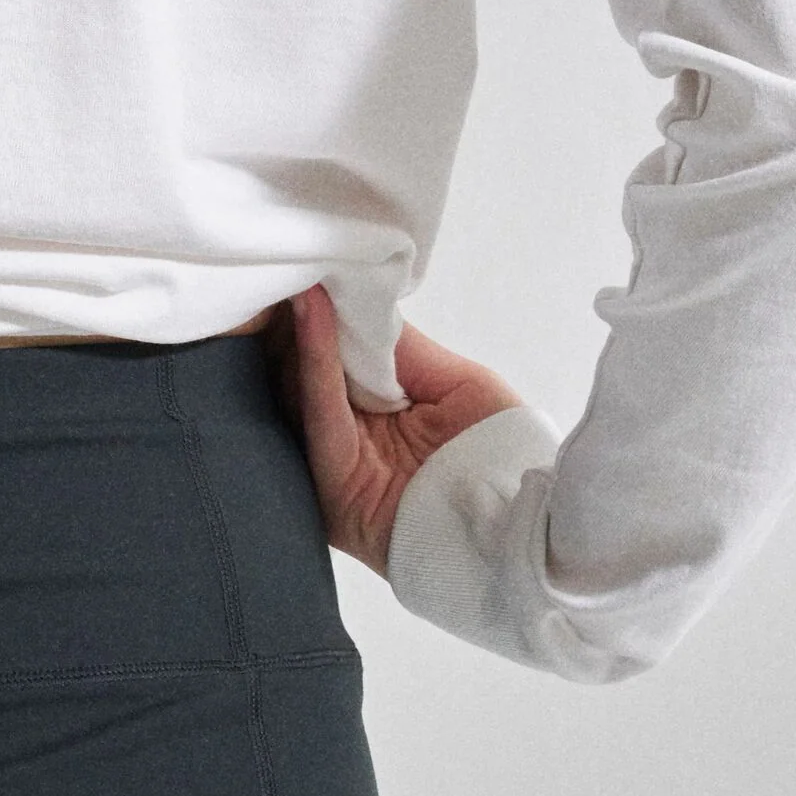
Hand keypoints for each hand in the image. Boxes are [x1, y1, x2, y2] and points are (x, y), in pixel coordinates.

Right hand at [271, 283, 523, 574]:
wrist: (514, 536)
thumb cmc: (498, 462)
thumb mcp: (458, 385)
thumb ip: (403, 349)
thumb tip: (357, 301)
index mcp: (375, 417)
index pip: (334, 356)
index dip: (322, 312)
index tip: (310, 262)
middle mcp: (346, 441)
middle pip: (303, 371)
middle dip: (291, 317)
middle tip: (280, 259)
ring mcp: (333, 466)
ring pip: (300, 388)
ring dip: (292, 330)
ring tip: (287, 272)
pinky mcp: (331, 487)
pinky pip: (317, 416)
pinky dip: (312, 362)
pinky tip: (309, 311)